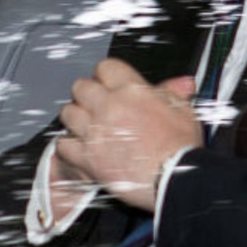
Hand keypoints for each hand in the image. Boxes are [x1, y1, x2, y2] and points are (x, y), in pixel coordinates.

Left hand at [55, 58, 201, 210]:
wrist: (174, 178)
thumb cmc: (180, 148)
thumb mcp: (183, 112)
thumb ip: (174, 94)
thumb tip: (180, 83)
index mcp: (131, 90)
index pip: (105, 67)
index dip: (106, 75)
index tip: (108, 84)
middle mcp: (108, 106)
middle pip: (80, 87)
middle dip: (86, 94)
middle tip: (96, 105)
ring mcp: (94, 131)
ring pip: (67, 113)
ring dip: (75, 118)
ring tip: (85, 126)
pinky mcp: (87, 157)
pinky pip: (63, 145)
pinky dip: (68, 147)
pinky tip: (79, 149)